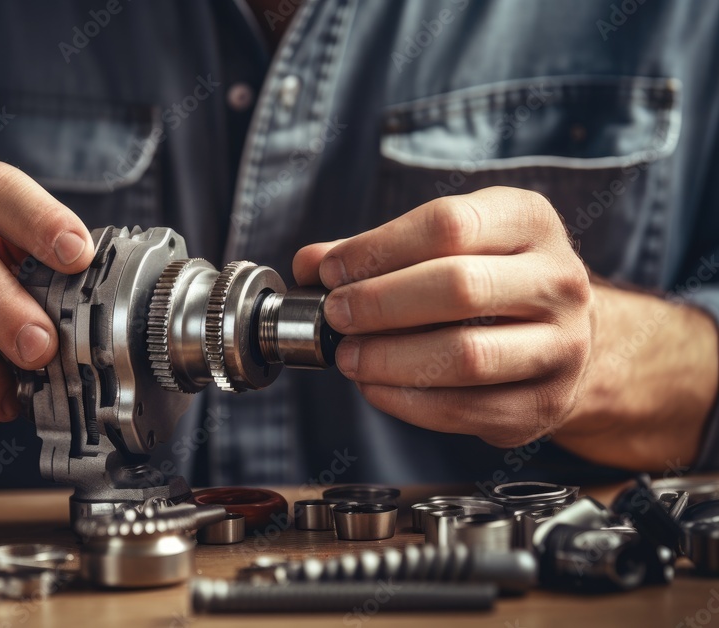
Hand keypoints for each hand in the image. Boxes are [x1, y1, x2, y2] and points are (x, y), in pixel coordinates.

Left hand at [294, 186, 593, 447]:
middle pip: (459, 287)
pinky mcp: (545, 404)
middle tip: (336, 315)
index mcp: (529, 222)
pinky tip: (375, 387)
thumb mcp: (444, 243)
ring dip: (389, 359)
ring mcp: (561, 347)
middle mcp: (558, 281)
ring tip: (348, 356)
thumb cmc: (487, 278)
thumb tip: (310, 264)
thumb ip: (374, 250)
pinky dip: (407, 402)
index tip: (330, 271)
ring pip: (465, 357)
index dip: (377, 249)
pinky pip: (465, 408)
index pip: (448, 225)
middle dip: (380, 304)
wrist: (562, 334)